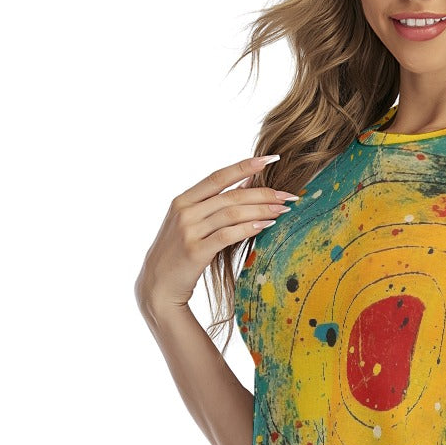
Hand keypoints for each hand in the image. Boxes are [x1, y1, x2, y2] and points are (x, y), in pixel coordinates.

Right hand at [134, 153, 296, 310]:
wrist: (157, 285)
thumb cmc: (179, 253)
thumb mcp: (190, 224)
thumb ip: (212, 206)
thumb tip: (248, 185)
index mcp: (183, 200)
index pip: (218, 177)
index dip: (245, 166)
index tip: (271, 159)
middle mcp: (184, 212)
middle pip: (231, 196)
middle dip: (263, 193)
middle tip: (288, 195)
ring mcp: (188, 231)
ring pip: (232, 213)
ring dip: (262, 210)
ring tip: (283, 210)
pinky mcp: (195, 251)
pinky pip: (227, 235)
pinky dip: (249, 228)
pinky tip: (266, 226)